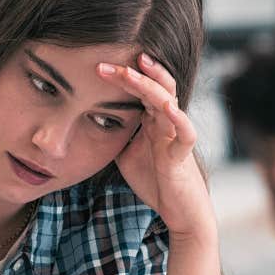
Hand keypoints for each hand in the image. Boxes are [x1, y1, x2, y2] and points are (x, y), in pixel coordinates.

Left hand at [99, 53, 216, 242]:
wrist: (177, 210)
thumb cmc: (155, 180)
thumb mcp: (125, 154)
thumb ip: (115, 136)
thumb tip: (89, 122)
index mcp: (153, 120)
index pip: (140, 89)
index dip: (121, 76)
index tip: (97, 67)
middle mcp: (166, 122)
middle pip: (154, 86)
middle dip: (132, 72)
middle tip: (105, 64)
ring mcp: (176, 135)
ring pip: (168, 101)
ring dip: (150, 85)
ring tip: (134, 70)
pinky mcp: (182, 155)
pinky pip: (185, 133)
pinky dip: (179, 118)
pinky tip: (167, 107)